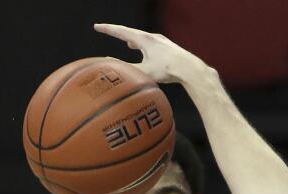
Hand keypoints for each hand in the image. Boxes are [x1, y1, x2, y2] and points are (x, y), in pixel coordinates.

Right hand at [94, 23, 210, 84]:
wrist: (190, 69)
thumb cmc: (168, 70)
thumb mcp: (144, 71)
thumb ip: (127, 68)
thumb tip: (111, 64)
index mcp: (144, 40)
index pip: (121, 32)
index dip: (108, 30)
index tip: (97, 27)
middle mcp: (152, 37)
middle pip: (131, 32)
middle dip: (118, 33)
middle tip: (107, 31)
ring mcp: (161, 41)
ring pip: (142, 39)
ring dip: (133, 40)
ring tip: (128, 44)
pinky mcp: (168, 48)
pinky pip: (152, 44)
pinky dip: (144, 46)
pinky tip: (147, 53)